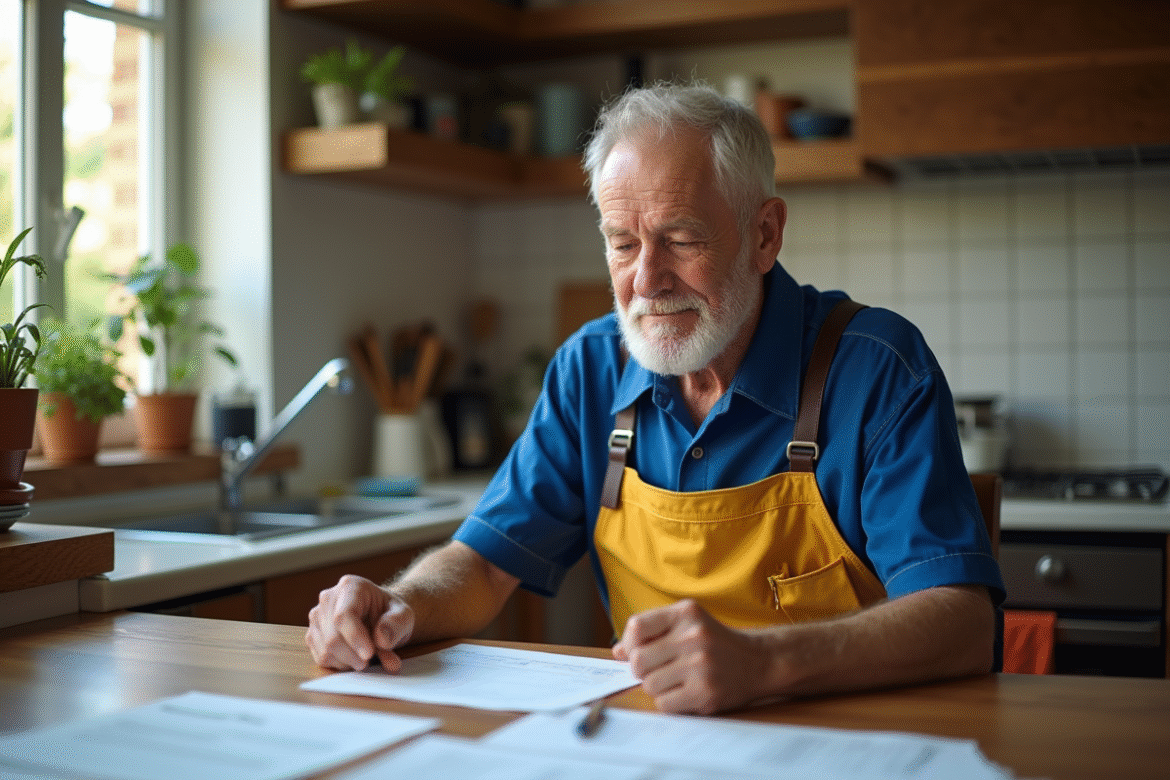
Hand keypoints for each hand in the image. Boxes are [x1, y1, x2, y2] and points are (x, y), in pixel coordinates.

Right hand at [305, 574, 414, 671]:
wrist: (381, 616)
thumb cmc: (391, 614)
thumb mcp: (404, 615)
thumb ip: (396, 624)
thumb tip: (381, 640)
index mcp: (350, 587)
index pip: (344, 615)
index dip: (355, 637)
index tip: (370, 654)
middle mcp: (328, 599)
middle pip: (332, 636)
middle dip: (353, 655)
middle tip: (371, 661)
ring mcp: (317, 617)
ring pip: (325, 650)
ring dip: (348, 662)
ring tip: (366, 657)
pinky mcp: (313, 635)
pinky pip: (321, 658)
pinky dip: (340, 665)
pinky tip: (354, 658)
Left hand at [612, 599, 774, 714]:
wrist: (759, 661)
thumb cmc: (716, 643)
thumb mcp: (688, 624)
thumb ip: (653, 632)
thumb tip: (617, 652)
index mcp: (686, 613)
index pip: (636, 627)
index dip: (629, 644)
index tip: (637, 652)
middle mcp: (693, 636)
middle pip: (638, 660)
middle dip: (642, 670)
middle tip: (658, 670)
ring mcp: (700, 665)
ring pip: (649, 685)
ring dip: (657, 687)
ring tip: (676, 681)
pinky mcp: (705, 692)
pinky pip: (664, 704)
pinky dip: (669, 703)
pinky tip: (685, 693)